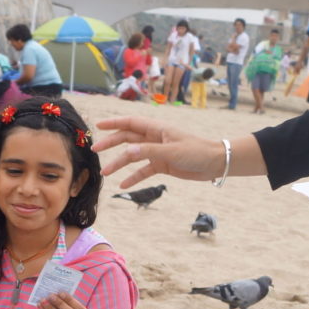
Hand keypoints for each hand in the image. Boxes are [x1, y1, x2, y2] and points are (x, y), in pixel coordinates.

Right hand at [92, 115, 223, 188]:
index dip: (114, 123)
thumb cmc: (196, 151)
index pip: (130, 123)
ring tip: (105, 172)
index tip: (98, 126)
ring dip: (119, 163)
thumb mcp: (172, 151)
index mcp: (156, 129)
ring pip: (133, 156)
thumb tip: (127, 151)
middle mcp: (154, 138)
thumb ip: (149, 151)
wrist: (214, 163)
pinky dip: (134, 177)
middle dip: (111, 144)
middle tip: (95, 150)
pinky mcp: (162, 164)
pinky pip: (144, 170)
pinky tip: (123, 185)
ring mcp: (157, 152)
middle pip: (127, 138)